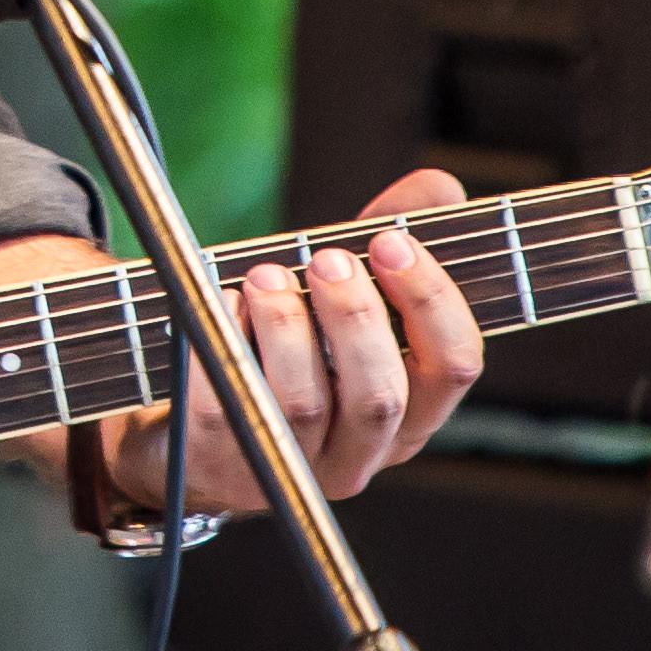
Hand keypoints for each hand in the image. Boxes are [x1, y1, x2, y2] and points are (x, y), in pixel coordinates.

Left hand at [110, 168, 487, 520]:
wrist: (197, 425)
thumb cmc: (291, 346)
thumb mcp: (347, 292)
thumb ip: (395, 237)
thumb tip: (438, 186)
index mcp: (410, 412)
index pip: (453, 366)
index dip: (431, 301)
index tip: (392, 242)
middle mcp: (363, 452)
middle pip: (380, 395)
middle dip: (355, 318)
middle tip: (325, 261)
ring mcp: (295, 465)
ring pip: (306, 404)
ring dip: (287, 327)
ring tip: (266, 276)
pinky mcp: (227, 460)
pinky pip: (231, 406)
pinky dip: (228, 346)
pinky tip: (225, 303)